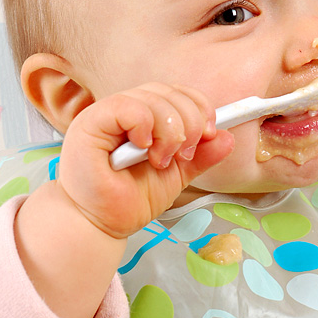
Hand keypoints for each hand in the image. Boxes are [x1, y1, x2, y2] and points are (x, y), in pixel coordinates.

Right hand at [56, 83, 234, 239]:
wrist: (100, 225)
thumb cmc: (128, 200)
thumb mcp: (176, 175)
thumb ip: (199, 156)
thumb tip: (226, 138)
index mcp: (145, 118)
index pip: (177, 93)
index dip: (200, 107)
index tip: (209, 133)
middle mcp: (125, 111)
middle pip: (168, 92)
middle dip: (189, 122)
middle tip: (184, 153)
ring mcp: (106, 114)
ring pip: (151, 97)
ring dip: (168, 129)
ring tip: (160, 159)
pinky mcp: (90, 122)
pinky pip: (126, 105)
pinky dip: (144, 124)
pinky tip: (144, 147)